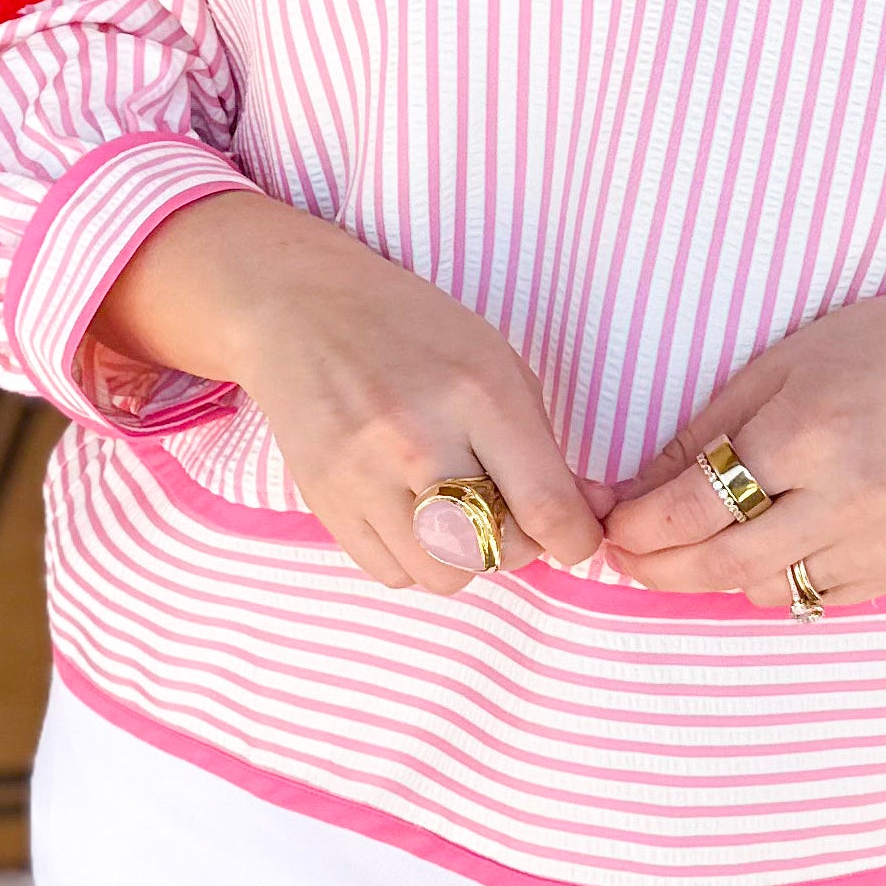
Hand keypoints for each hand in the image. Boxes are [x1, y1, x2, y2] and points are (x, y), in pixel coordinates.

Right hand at [92, 194, 604, 595]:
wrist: (298, 310)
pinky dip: (413, 556)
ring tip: (455, 510)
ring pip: (442, 575)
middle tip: (509, 509)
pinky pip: (391, 572)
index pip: (546, 506)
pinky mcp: (326, 503)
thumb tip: (587, 515)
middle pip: (495, 553)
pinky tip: (411, 512)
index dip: (578, 538)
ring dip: (463, 556)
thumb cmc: (412, 329)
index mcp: (478, 394)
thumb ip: (543, 442)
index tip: (577, 534)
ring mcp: (364, 477)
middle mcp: (419, 441)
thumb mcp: (496, 360)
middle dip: (518, 545)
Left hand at [598, 260, 885, 612]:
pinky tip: (776, 541)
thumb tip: (632, 498)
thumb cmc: (871, 351)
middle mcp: (849, 496)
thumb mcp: (773, 370)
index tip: (613, 529)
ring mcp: (883, 540)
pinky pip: (819, 596)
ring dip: (723, 574)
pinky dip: (783, 578)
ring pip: (770, 591)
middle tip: (630, 559)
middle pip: (725, 564)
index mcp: (808, 432)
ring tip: (707, 540)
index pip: (696, 507)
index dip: (640, 529)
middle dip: (662, 569)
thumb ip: (701, 438)